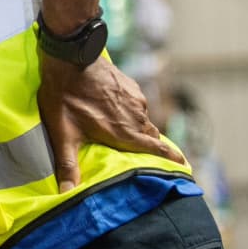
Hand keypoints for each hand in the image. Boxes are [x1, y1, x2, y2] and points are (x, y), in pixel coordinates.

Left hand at [38, 56, 185, 192]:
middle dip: (151, 146)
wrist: (70, 55)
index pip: (157, 149)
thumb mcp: (63, 133)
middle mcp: (136, 116)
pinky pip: (136, 103)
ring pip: (143, 119)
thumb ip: (68, 163)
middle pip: (151, 136)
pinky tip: (114, 109)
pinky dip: (130, 110)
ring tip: (122, 131)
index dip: (171, 158)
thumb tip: (66, 193)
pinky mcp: (130, 84)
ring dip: (137, 127)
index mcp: (125, 132)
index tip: (184, 165)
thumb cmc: (65, 96)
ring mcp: (135, 98)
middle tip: (145, 154)